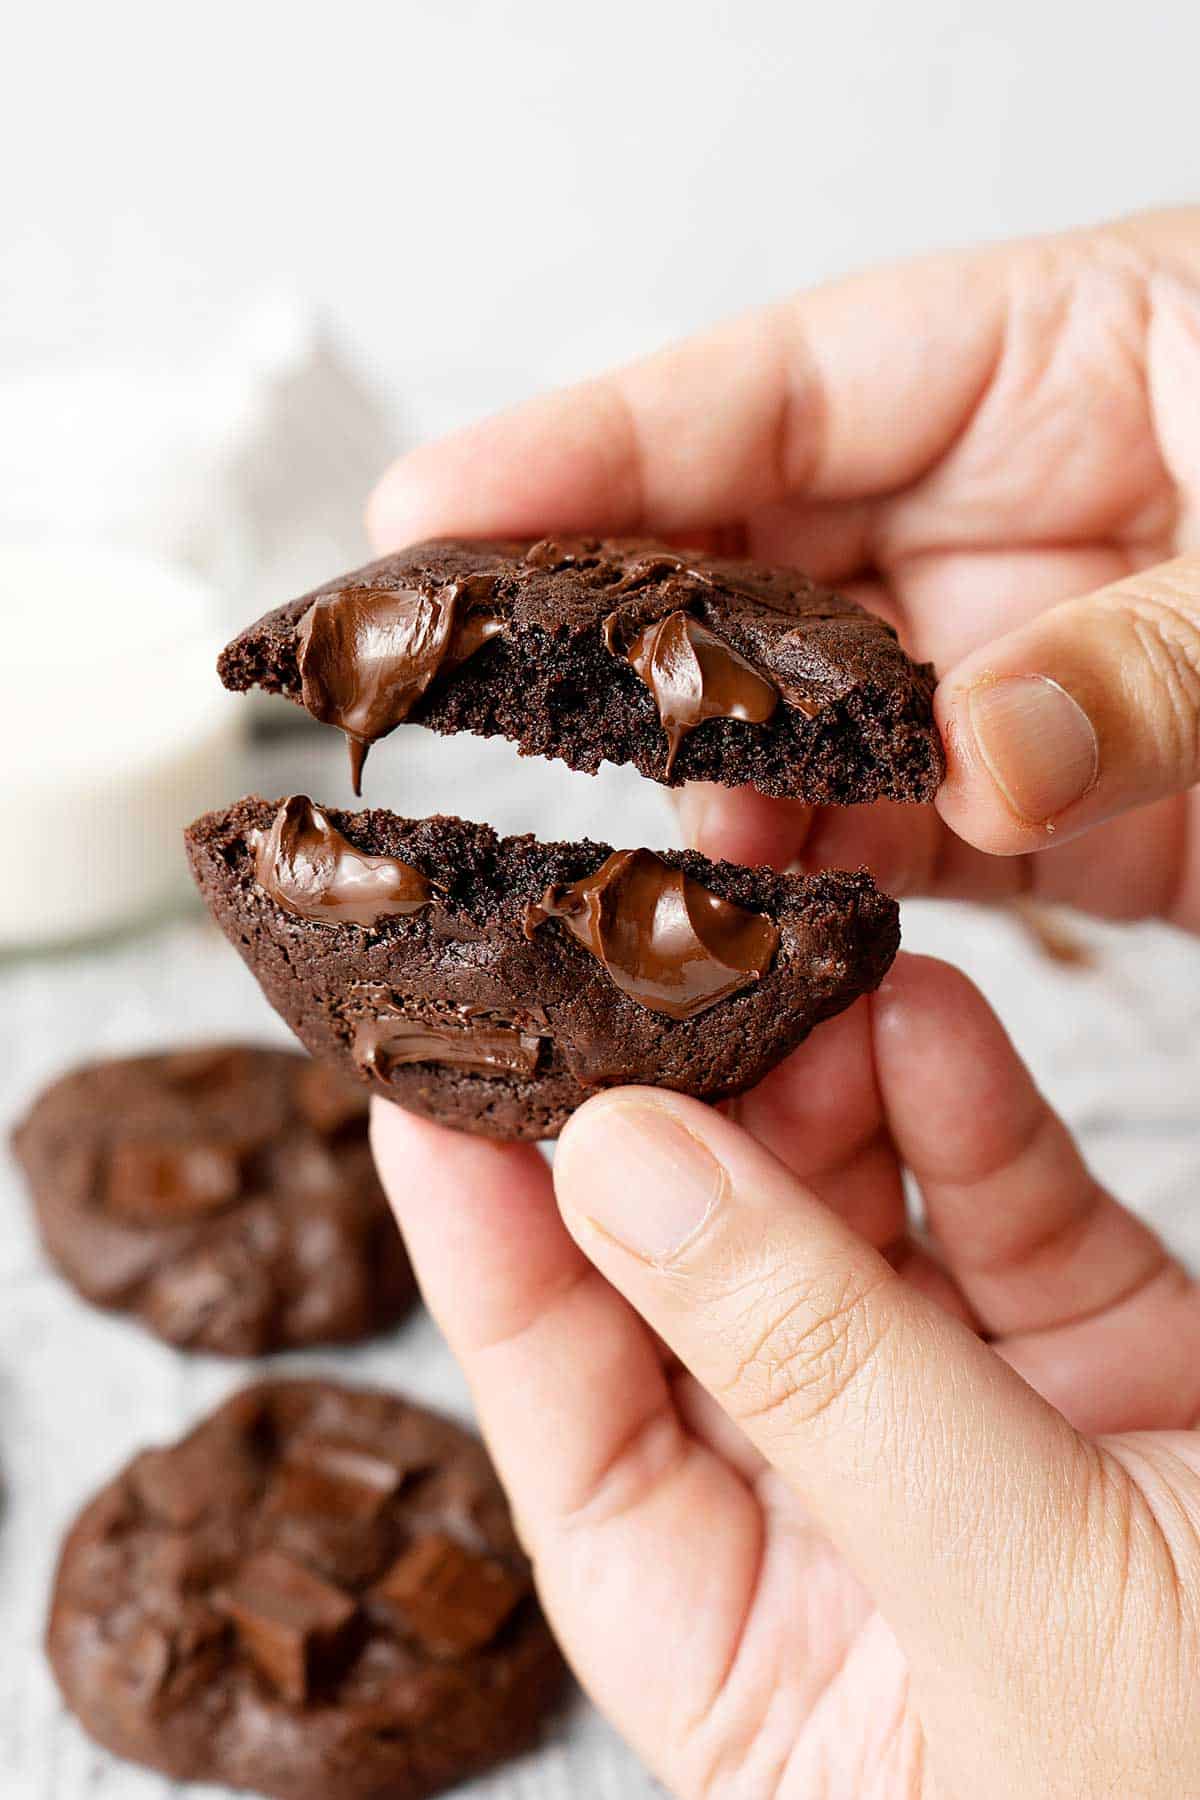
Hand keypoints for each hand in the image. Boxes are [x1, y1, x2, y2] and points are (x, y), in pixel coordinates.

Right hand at [368, 208, 1199, 929]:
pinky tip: (750, 921)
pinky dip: (813, 881)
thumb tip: (979, 753)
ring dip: (712, 789)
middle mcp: (1006, 507)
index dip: (594, 444)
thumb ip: (1156, 646)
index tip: (441, 509)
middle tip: (460, 696)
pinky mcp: (1048, 796)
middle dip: (606, 632)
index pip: (782, 385)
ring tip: (636, 857)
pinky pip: (886, 833)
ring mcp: (1010, 659)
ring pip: (798, 718)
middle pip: (748, 554)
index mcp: (1061, 357)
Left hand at [373, 957, 1199, 1797]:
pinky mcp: (1104, 1351)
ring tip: (802, 968)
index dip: (486, 1241)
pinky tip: (922, 1011)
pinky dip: (965, 1105)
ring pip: (851, 1217)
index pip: (564, 1414)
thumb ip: (813, 1366)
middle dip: (679, 1123)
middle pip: (700, 1281)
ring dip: (824, 1084)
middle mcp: (835, 1520)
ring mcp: (970, 1422)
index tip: (430, 1078)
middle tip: (644, 972)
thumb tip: (616, 1166)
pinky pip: (1001, 1206)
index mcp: (746, 1645)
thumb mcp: (1008, 1600)